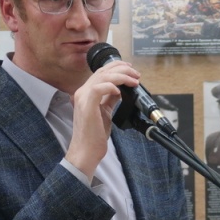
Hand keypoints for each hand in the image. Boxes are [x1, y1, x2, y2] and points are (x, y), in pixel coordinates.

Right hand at [65, 60, 139, 177]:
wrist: (85, 151)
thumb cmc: (93, 136)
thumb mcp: (105, 112)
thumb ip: (109, 100)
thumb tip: (120, 90)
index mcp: (86, 93)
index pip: (101, 72)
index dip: (117, 68)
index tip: (131, 70)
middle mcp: (82, 93)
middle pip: (102, 70)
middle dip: (122, 69)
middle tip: (136, 74)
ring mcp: (83, 98)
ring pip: (102, 76)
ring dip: (121, 76)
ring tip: (134, 81)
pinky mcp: (87, 106)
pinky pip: (98, 88)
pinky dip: (111, 86)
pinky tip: (120, 92)